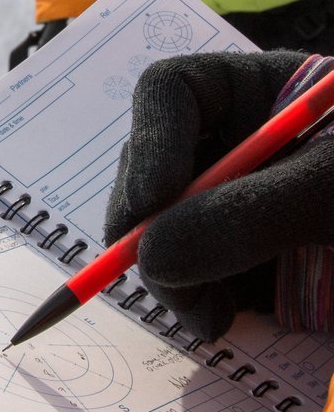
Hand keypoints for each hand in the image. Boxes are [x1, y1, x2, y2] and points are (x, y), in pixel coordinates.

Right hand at [104, 50, 333, 339]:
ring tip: (207, 317)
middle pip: (153, 164)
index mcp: (262, 93)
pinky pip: (191, 269)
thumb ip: (251, 214)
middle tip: (162, 277)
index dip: (149, 141)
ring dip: (170, 273)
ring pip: (163, 226)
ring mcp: (236, 201)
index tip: (156, 204)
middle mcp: (237, 141)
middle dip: (151, 225)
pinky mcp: (246, 256)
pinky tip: (219, 319)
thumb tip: (150, 257)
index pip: (172, 92)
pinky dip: (193, 297)